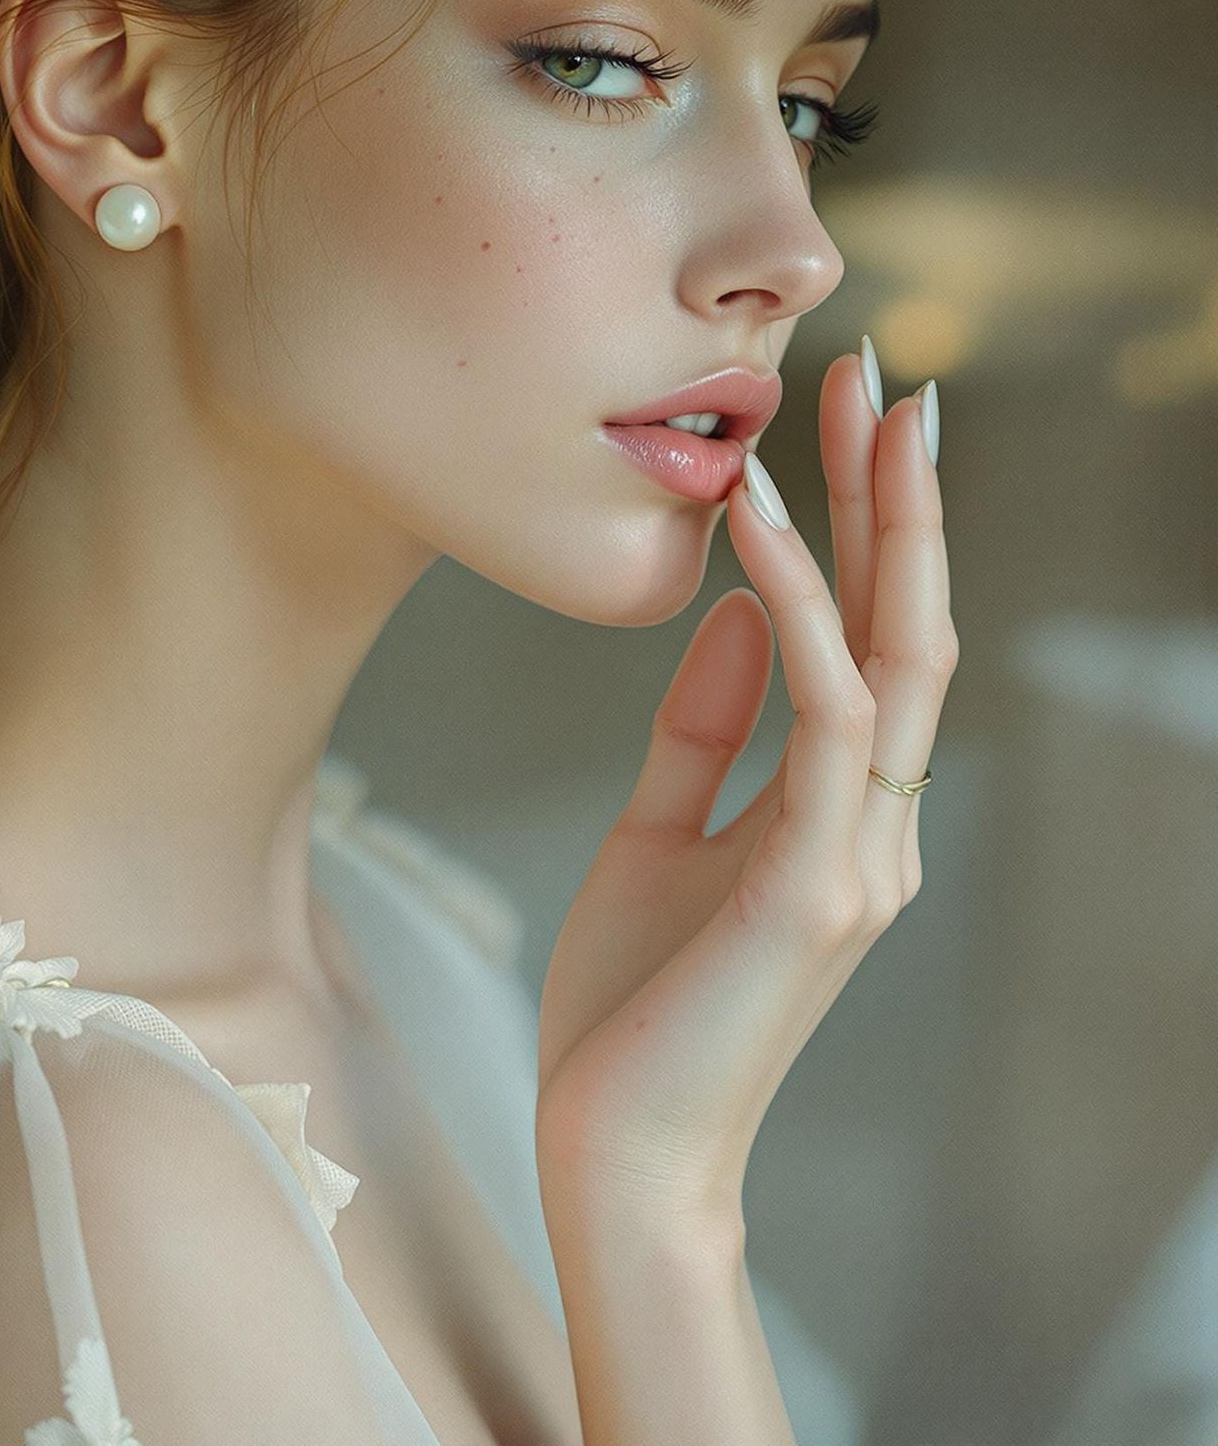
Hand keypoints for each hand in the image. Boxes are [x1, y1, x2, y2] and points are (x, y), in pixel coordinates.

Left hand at [534, 350, 956, 1235]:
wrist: (614, 1153)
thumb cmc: (630, 1008)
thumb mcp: (658, 835)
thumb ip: (703, 729)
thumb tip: (741, 610)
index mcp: (840, 813)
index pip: (876, 640)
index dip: (872, 528)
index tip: (846, 423)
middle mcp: (874, 824)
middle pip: (913, 624)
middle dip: (899, 494)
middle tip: (885, 373)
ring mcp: (861, 855)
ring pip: (898, 652)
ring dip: (880, 521)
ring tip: (855, 408)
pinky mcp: (820, 884)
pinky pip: (823, 713)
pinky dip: (799, 606)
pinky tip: (762, 525)